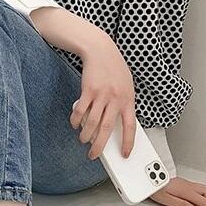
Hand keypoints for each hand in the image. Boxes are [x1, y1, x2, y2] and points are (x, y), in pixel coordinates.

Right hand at [70, 36, 135, 159]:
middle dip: (99, 146)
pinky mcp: (88, 91)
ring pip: (91, 123)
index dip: (128, 142)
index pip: (130, 126)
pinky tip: (75, 124)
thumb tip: (115, 125)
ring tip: (83, 140)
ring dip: (85, 135)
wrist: (101, 50)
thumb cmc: (114, 69)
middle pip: (107, 129)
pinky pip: (80, 111)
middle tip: (94, 155)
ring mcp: (101, 95)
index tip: (125, 154)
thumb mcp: (125, 87)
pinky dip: (76, 121)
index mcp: (128, 100)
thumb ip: (122, 104)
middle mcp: (116, 99)